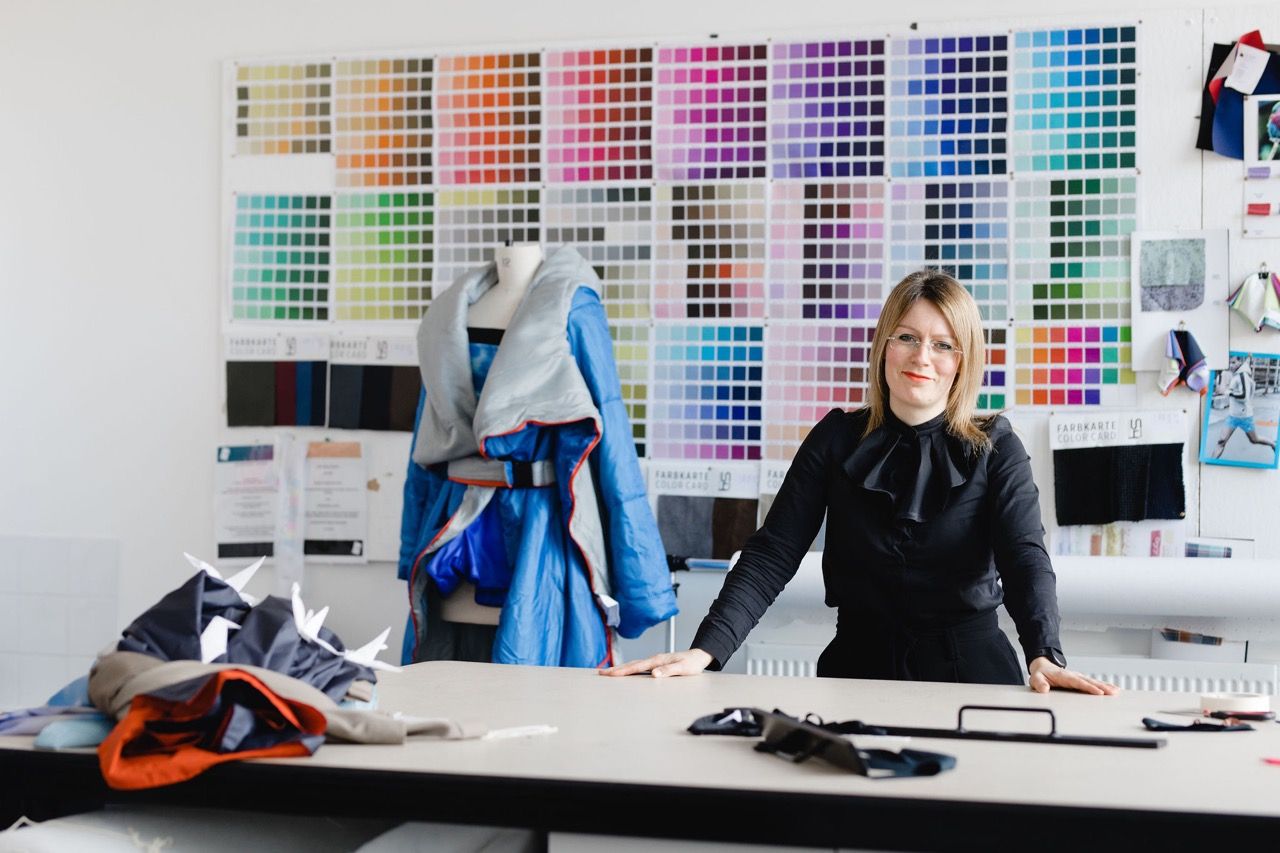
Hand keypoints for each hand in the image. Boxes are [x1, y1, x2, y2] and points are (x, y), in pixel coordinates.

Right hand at [598, 648, 713, 677]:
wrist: (699, 656)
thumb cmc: (692, 663)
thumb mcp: (683, 669)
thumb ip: (669, 671)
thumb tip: (654, 674)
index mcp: (657, 660)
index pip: (636, 667)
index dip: (622, 671)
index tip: (610, 674)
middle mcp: (653, 659)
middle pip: (631, 664)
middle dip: (615, 669)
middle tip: (601, 673)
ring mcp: (654, 661)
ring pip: (633, 665)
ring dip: (621, 669)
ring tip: (608, 673)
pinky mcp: (656, 664)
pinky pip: (639, 667)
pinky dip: (629, 669)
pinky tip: (626, 672)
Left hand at [1028, 656, 1119, 694]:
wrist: (1043, 667)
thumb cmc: (1041, 674)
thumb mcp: (1035, 678)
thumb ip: (1039, 684)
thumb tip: (1044, 689)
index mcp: (1064, 676)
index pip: (1078, 682)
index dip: (1089, 687)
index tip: (1099, 692)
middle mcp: (1074, 676)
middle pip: (1090, 681)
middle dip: (1102, 687)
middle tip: (1113, 692)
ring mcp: (1078, 677)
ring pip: (1094, 681)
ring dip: (1105, 686)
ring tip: (1116, 691)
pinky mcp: (1081, 680)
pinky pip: (1094, 683)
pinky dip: (1103, 686)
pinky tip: (1112, 689)